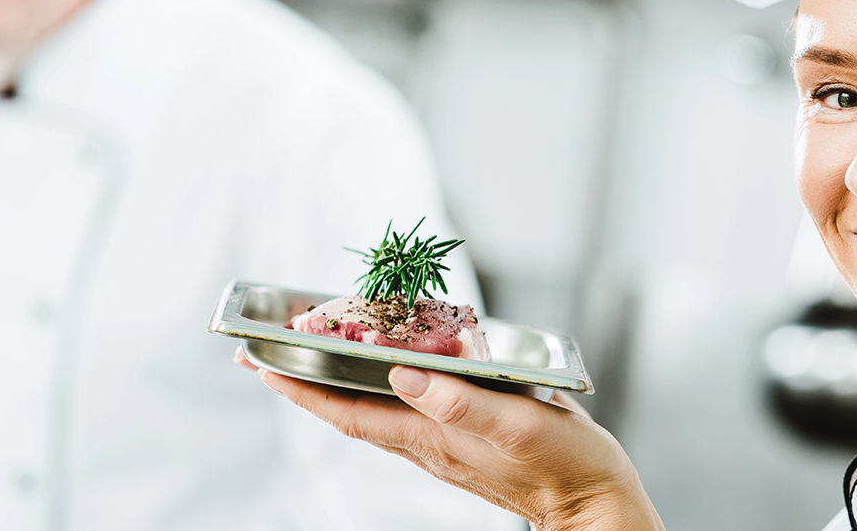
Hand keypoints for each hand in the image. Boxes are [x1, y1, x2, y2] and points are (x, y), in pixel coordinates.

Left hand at [237, 348, 664, 530]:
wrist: (594, 504)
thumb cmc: (565, 467)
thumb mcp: (518, 425)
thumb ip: (461, 401)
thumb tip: (402, 375)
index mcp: (433, 437)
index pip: (349, 413)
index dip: (303, 390)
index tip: (262, 364)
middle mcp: (429, 444)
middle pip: (349, 412)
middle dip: (305, 383)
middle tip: (265, 352)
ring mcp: (443, 445)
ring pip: (372, 412)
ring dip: (336, 385)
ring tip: (308, 356)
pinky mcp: (463, 442)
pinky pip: (404, 412)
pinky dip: (379, 388)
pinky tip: (383, 372)